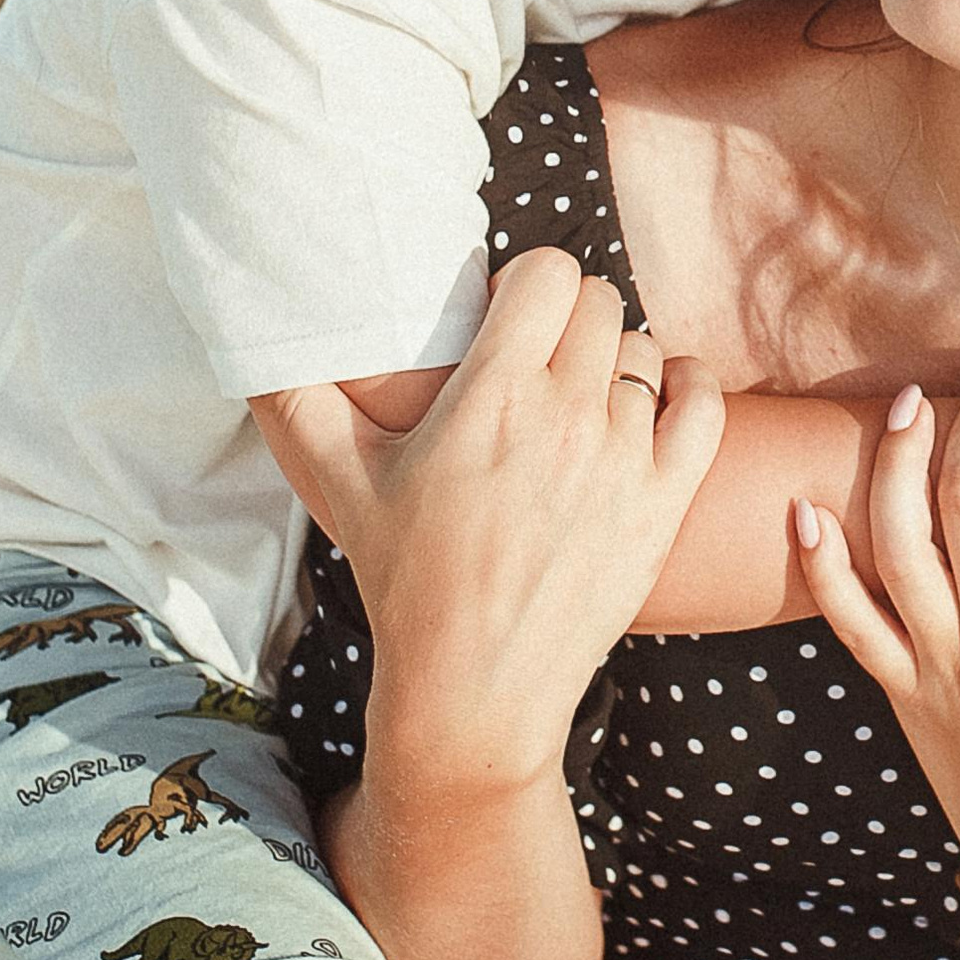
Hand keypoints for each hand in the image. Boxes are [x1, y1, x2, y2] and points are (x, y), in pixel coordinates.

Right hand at [258, 249, 723, 801]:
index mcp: (494, 397)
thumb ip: (297, 403)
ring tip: (579, 392)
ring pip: (644, 350)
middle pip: (597, 300)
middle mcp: (568, 416)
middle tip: (537, 353)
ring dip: (613, 358)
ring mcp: (626, 458)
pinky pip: (702, 404)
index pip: (545, 273)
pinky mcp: (664, 501)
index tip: (503, 315)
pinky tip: (659, 392)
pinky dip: (685, 385)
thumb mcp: (341, 485)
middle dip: (565, 314)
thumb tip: (257, 342)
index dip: (525, 281)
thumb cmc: (406, 582)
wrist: (476, 687)